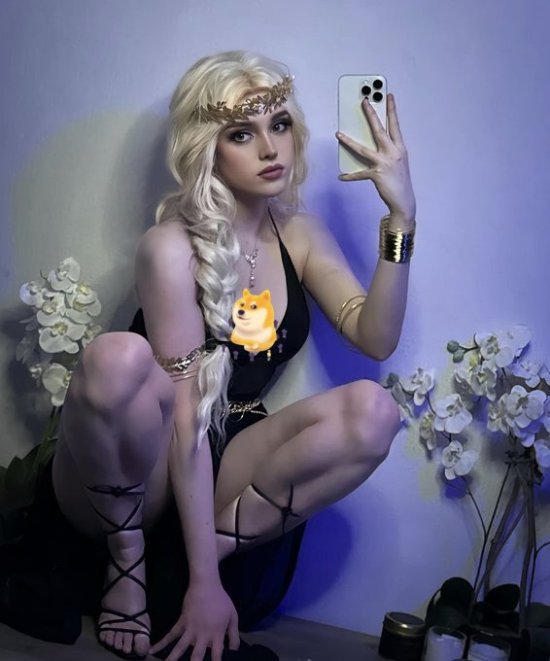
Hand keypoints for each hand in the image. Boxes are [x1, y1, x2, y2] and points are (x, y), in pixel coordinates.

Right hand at [149, 580, 238, 660]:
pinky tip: (152, 651)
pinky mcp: (181, 623)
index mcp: (216, 634)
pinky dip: (161, 643)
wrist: (206, 585)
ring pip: (180, 649)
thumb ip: (233, 635)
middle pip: (197, 657)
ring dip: (172, 659)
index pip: (217, 656)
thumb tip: (234, 651)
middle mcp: (202, 635)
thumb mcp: (233, 616)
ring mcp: (190, 630)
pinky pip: (170, 635)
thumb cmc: (221, 600)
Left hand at [336, 93, 415, 224]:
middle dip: (371, 115)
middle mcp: (393, 153)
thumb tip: (372, 143)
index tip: (388, 96)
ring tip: (338, 134)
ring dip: (349, 141)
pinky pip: (359, 174)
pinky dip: (349, 176)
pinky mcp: (376, 175)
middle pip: (379, 130)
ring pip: (363, 149)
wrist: (404, 201)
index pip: (395, 125)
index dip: (391, 110)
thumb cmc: (399, 181)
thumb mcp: (398, 162)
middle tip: (363, 102)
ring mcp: (384, 163)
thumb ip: (388, 150)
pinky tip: (341, 176)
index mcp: (400, 148)